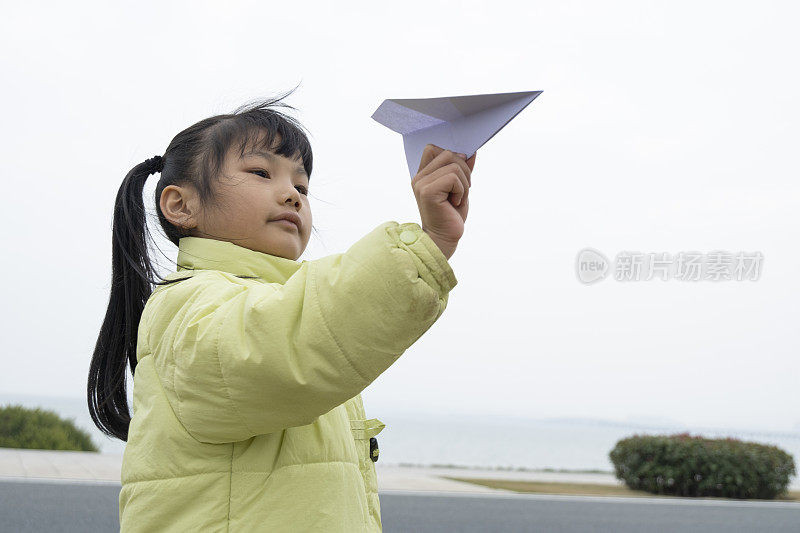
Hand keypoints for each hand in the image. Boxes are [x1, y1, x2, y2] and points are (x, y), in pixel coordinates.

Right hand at [411, 144, 475, 259]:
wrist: (444, 239)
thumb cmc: (451, 215)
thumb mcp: (460, 188)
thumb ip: (463, 169)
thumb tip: (471, 152)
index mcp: (423, 174)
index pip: (433, 148)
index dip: (452, 156)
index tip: (458, 176)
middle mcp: (419, 177)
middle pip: (448, 153)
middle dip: (463, 171)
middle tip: (461, 191)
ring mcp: (421, 183)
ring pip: (454, 165)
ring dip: (464, 184)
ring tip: (457, 199)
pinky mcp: (427, 191)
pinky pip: (453, 178)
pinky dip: (461, 191)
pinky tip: (455, 203)